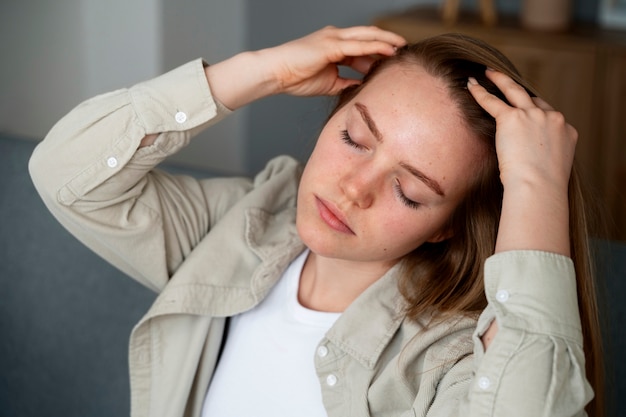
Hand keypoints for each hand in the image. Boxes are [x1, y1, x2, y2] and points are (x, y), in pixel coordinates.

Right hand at [206, 26, 404, 108]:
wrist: (276, 74)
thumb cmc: (296, 78)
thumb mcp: (329, 82)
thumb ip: (347, 81)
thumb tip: (362, 86)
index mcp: (333, 45)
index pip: (362, 44)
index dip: (379, 50)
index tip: (393, 59)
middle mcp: (335, 37)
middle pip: (368, 35)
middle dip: (388, 40)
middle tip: (404, 48)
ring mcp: (333, 39)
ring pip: (367, 36)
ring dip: (387, 41)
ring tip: (402, 47)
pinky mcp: (331, 45)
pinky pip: (359, 45)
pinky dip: (376, 47)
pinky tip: (389, 52)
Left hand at [467, 69, 576, 192]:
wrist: (539, 187)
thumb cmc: (542, 188)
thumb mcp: (552, 169)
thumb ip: (545, 157)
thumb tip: (530, 163)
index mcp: (567, 131)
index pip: (550, 115)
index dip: (536, 113)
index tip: (526, 112)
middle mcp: (553, 118)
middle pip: (534, 98)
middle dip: (520, 90)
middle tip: (508, 82)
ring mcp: (533, 116)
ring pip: (514, 91)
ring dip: (500, 80)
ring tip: (488, 72)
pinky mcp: (512, 118)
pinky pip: (492, 101)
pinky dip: (480, 93)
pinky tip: (471, 86)